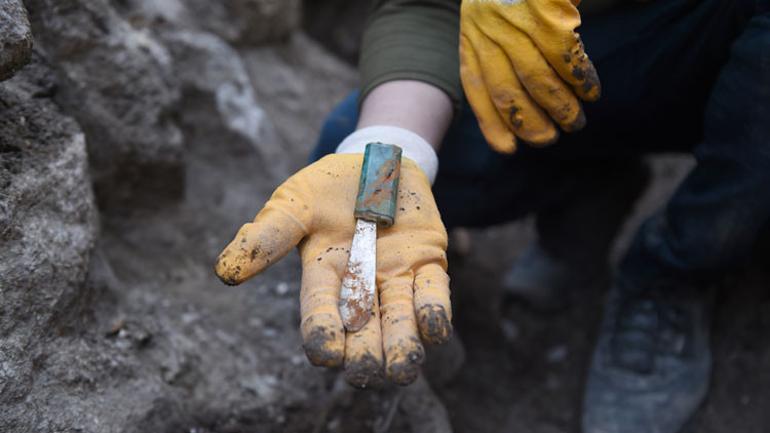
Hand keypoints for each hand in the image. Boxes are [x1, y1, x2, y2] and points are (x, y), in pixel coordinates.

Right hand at [215, 154, 451, 386]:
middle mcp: (361, 284)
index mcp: (323, 274)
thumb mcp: (294, 204)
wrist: (377, 160)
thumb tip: (225, 272)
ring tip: (403, 369)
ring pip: (400, 318)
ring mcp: (396, 274)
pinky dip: (434, 311)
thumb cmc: (328, 187)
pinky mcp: (427, 261)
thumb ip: (267, 235)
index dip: (322, 332)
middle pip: (362, 327)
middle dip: (364, 352)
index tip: (325, 354)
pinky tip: (434, 329)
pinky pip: (433, 292)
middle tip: (365, 372)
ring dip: (403, 345)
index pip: (320, 310)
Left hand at [460, 0, 600, 152]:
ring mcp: (515, 18)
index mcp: (471, 30)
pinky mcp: (545, 9)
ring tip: (576, 122)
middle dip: (530, 123)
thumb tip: (523, 96)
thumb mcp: (494, 11)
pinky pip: (564, 57)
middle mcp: (486, 27)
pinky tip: (591, 92)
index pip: (477, 86)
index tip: (508, 149)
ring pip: (537, 79)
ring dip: (560, 107)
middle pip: (507, 91)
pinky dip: (580, 80)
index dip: (491, 122)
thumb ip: (503, 48)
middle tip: (553, 139)